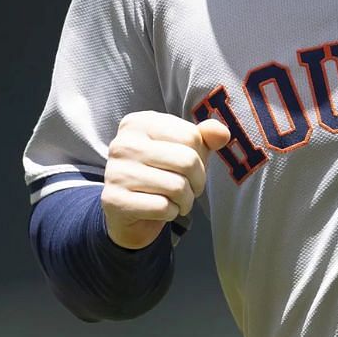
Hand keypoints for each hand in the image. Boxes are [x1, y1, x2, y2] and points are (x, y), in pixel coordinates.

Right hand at [99, 112, 228, 249]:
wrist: (128, 212)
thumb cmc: (160, 173)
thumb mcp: (184, 150)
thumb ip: (204, 137)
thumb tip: (222, 133)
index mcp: (138, 123)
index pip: (190, 135)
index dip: (200, 156)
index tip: (189, 168)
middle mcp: (123, 143)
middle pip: (187, 161)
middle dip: (197, 181)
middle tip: (189, 189)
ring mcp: (116, 171)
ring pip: (177, 187)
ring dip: (186, 200)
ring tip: (177, 200)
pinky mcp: (115, 200)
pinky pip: (163, 208)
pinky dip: (171, 213)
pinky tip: (162, 211)